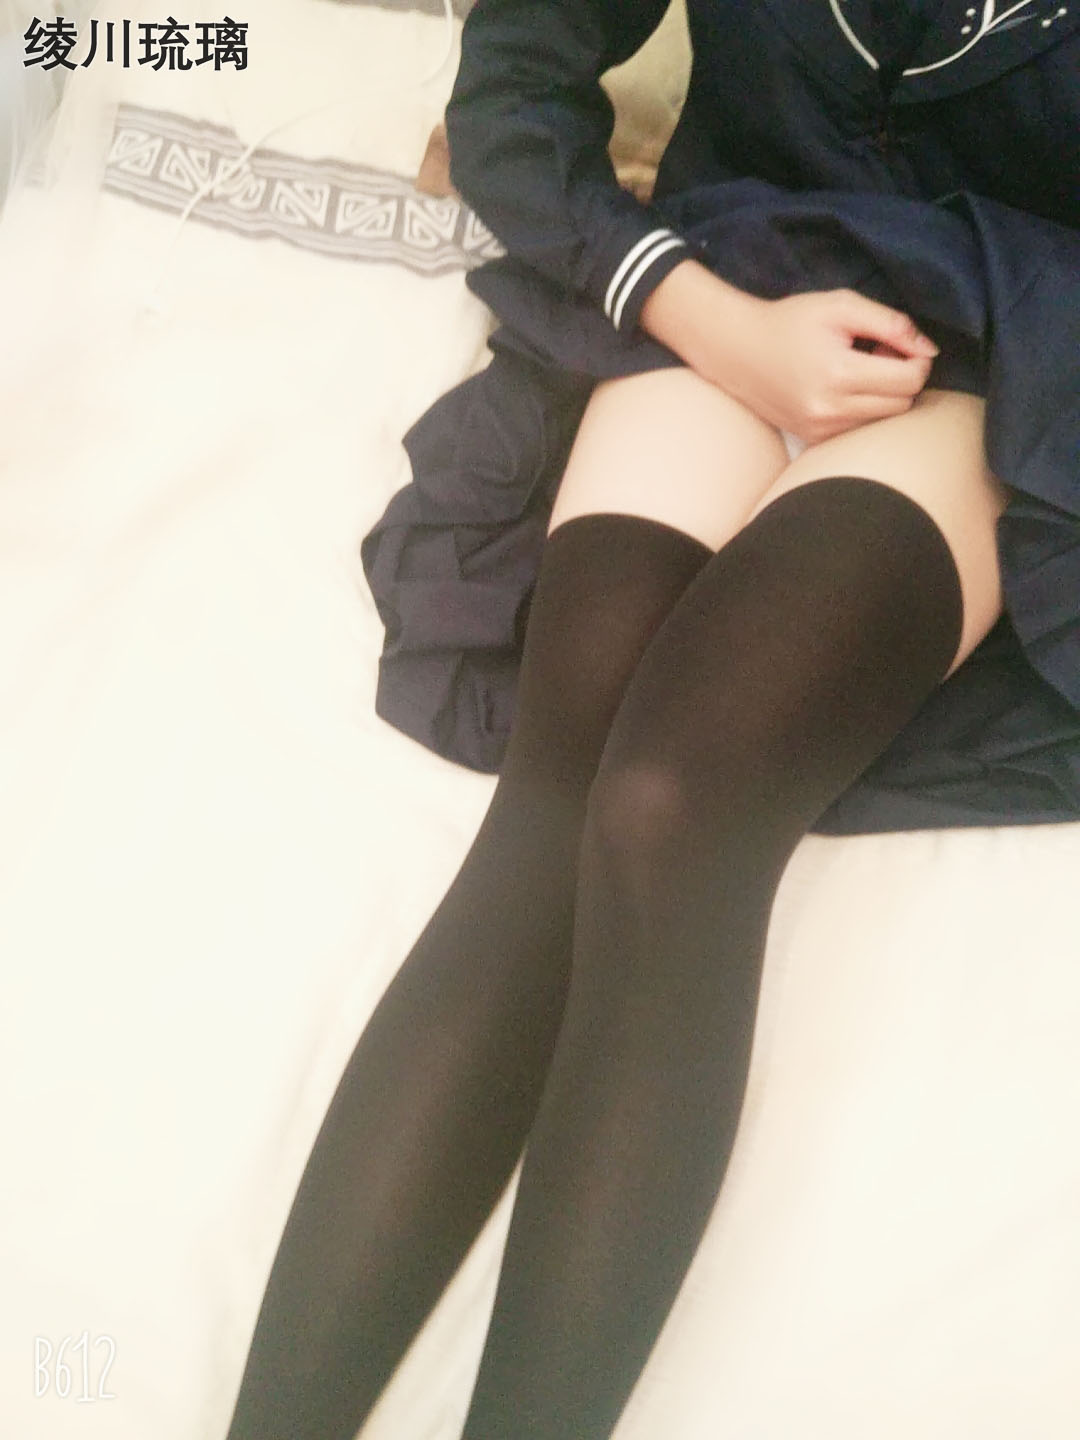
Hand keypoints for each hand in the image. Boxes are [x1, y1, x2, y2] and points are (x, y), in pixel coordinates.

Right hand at [640, 261, 938, 444]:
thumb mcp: (841, 305)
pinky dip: (863, 409)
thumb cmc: (790, 321)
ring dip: (883, 395)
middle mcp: (830, 409)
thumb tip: (929, 349)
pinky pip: (860, 429)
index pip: (910, 380)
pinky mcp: (813, 439)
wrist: (736, 350)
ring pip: (883, 419)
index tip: (896, 341)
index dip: (916, 358)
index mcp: (839, 373)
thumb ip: (891, 323)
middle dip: (901, 376)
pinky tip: (842, 387)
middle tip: (877, 352)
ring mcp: (820, 429)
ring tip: (857, 369)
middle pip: (902, 404)